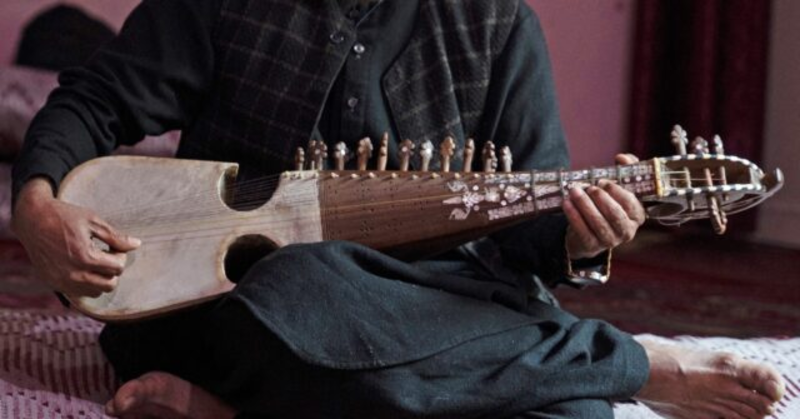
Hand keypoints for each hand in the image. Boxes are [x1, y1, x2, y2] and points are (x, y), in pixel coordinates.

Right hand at [11, 178, 140, 296]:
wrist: (32, 219)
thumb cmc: (64, 216)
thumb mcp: (93, 221)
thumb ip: (116, 237)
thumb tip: (136, 245)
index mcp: (84, 257)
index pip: (117, 267)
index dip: (120, 255)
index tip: (114, 246)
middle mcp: (72, 273)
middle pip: (109, 285)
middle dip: (113, 270)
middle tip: (107, 255)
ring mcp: (61, 281)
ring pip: (95, 292)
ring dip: (101, 278)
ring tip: (95, 261)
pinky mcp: (53, 283)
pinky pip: (79, 293)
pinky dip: (87, 283)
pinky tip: (84, 267)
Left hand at [563, 154, 645, 259]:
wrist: (588, 230)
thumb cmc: (607, 203)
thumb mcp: (618, 186)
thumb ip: (625, 168)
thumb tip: (622, 158)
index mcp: (637, 215)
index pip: (631, 204)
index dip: (617, 192)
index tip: (603, 182)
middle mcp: (627, 231)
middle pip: (615, 215)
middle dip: (601, 199)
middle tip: (589, 187)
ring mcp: (610, 241)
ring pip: (598, 223)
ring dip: (585, 205)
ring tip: (574, 191)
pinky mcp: (592, 246)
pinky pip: (583, 231)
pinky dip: (574, 216)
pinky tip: (566, 204)